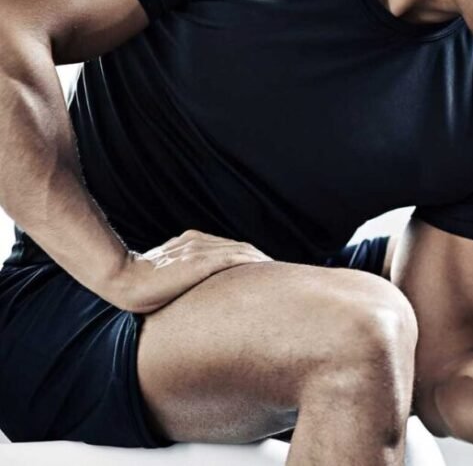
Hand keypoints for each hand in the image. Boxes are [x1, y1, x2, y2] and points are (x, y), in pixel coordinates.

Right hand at [108, 229, 272, 313]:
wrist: (122, 280)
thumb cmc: (139, 285)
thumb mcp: (165, 277)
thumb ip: (183, 278)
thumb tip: (195, 297)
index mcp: (191, 243)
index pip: (228, 249)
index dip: (248, 259)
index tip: (264, 272)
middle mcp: (199, 242)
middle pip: (240, 248)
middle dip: (261, 260)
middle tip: (283, 275)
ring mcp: (200, 249)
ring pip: (242, 252)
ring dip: (263, 262)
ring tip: (282, 276)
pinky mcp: (201, 260)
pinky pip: (236, 258)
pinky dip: (254, 262)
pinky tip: (268, 270)